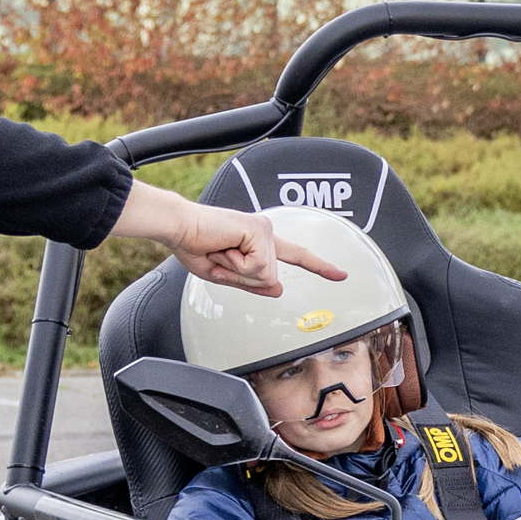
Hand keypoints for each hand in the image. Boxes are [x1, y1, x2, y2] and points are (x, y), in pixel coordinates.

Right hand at [114, 184, 342, 295]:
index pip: (295, 256)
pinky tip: (225, 247)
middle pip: (270, 280)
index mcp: (260, 242)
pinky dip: (236, 265)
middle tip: (220, 257)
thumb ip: (252, 284)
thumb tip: (279, 290)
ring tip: (221, 250)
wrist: (179, 229)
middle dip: (241, 278)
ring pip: (266, 276)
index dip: (319, 267)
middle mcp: (267, 233)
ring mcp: (266, 230)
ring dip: (237, 271)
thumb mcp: (224, 275)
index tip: (342, 275)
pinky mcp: (260, 231)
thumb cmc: (195, 247)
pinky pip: (258, 267)